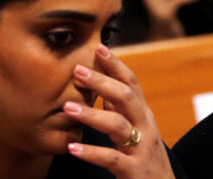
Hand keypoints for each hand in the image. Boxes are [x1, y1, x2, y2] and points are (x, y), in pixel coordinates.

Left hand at [64, 45, 174, 178]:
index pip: (131, 83)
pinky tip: (72, 148)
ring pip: (118, 124)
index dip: (116, 65)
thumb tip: (102, 89)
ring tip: (67, 108)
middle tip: (77, 69)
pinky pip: (112, 158)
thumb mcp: (136, 131)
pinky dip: (91, 152)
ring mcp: (141, 148)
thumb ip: (121, 111)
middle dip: (102, 81)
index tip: (99, 46)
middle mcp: (145, 127)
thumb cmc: (144, 158)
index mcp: (143, 115)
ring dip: (92, 114)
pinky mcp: (134, 170)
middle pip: (126, 97)